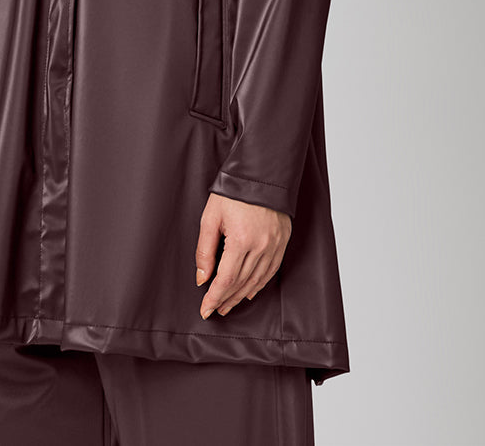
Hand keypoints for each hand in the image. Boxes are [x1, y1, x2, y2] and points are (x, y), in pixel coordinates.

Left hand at [194, 192, 290, 318]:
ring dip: (241, 296)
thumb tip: (202, 279)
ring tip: (228, 304)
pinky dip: (259, 284)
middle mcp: (261, 246)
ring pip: (257, 281)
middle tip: (214, 310)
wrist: (261, 174)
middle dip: (226, 299)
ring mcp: (274, 245)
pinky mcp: (282, 242)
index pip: (226, 280)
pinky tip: (249, 291)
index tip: (205, 310)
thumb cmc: (233, 192)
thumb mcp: (211, 217)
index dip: (214, 298)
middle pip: (242, 284)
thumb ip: (204, 251)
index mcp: (241, 240)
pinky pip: (271, 271)